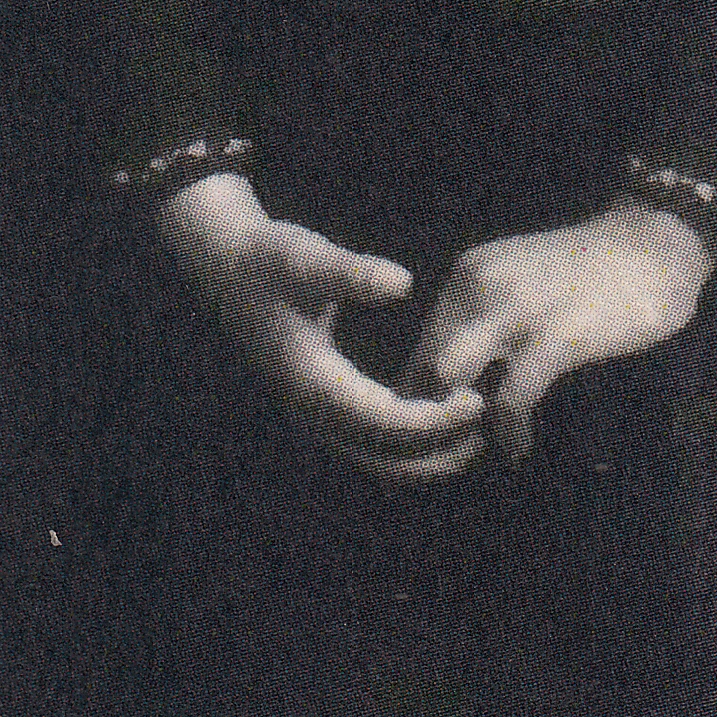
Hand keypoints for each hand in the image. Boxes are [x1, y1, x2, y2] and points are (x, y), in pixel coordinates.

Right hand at [152, 172, 473, 481]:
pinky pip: (369, 444)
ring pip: (377, 459)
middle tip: (489, 428)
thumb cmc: (270, 258)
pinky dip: (408, 443)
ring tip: (474, 432)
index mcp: (313, 381)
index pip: (386, 423)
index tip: (477, 400)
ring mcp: (313, 413)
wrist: (228, 265)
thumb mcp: (307, 256)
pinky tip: (441, 417)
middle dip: (439, 453)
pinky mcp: (320, 407)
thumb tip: (402, 282)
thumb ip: (353, 272)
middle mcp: (312, 409)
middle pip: (384, 459)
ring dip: (426, 455)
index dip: (436, 421)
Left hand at [405, 200, 716, 456]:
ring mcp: (514, 311)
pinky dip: (509, 430)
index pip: (420, 342)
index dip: (424, 391)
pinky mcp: (553, 338)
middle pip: (424, 363)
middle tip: (456, 445)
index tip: (444, 424)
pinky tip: (518, 447)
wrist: (654, 245)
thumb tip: (456, 377)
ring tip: (482, 445)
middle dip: (432, 412)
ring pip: (450, 379)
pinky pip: (511, 398)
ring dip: (460, 422)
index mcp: (467, 276)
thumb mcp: (520, 283)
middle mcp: (477, 287)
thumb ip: (486, 319)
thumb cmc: (592, 272)